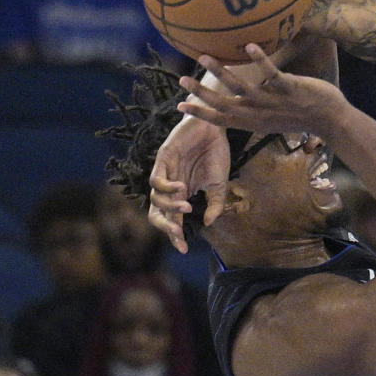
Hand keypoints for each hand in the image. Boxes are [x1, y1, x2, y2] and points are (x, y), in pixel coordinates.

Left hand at [148, 114, 229, 252]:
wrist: (214, 126)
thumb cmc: (216, 153)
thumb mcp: (220, 183)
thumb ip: (215, 203)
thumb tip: (208, 223)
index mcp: (183, 194)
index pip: (174, 219)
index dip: (176, 235)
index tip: (184, 249)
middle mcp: (171, 186)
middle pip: (158, 213)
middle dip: (165, 227)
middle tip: (178, 235)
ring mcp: (165, 173)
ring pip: (156, 199)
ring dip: (170, 206)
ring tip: (187, 206)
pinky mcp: (162, 159)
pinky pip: (156, 180)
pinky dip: (166, 188)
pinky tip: (181, 188)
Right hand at [178, 44, 346, 139]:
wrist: (331, 120)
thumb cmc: (303, 116)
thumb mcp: (274, 119)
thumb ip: (256, 108)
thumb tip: (242, 96)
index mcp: (255, 123)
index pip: (222, 120)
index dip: (201, 112)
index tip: (180, 105)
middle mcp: (260, 114)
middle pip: (224, 104)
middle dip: (202, 92)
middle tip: (182, 79)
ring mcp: (274, 102)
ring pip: (242, 88)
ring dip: (221, 72)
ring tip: (205, 56)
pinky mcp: (290, 89)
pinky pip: (271, 73)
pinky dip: (259, 59)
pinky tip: (248, 46)